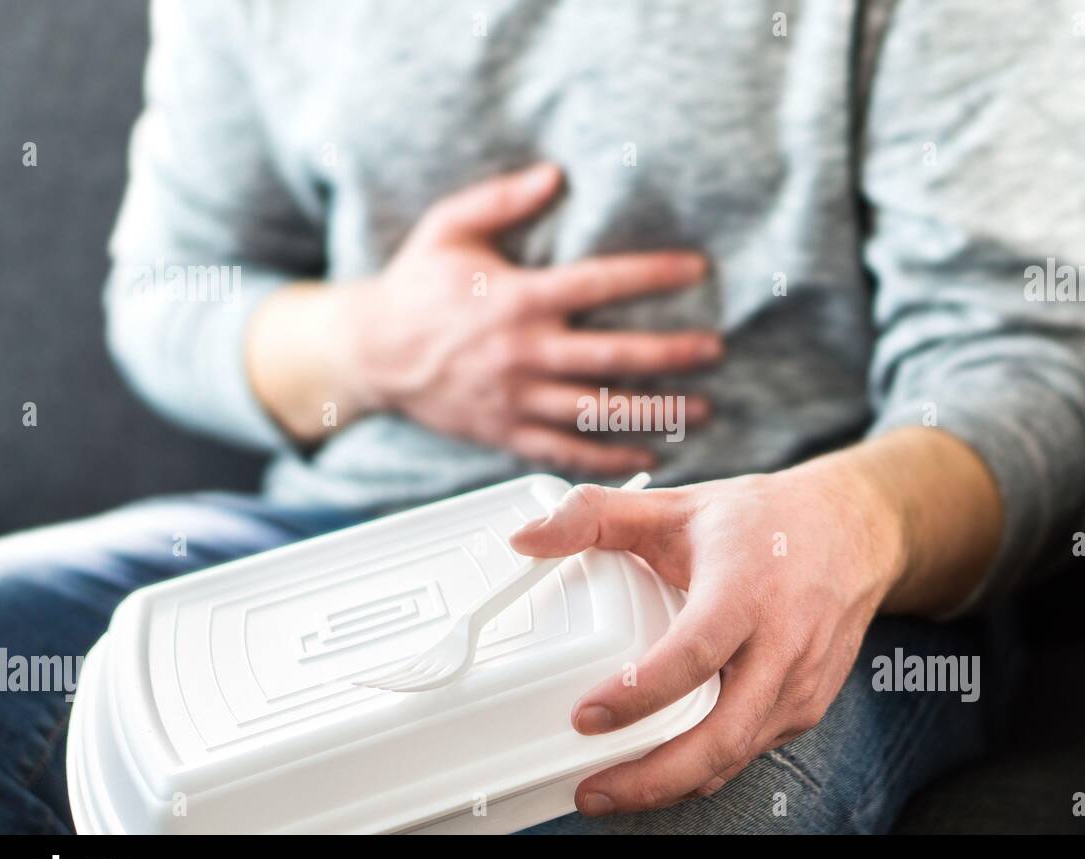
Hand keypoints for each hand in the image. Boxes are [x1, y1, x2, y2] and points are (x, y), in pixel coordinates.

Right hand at [300, 162, 717, 471]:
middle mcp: (522, 353)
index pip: (599, 284)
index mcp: (517, 299)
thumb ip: (501, 199)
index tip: (697, 270)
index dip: (653, 276)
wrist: (369, 354)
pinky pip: (567, 452)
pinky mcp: (506, 434)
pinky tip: (650, 453)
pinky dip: (610, 458)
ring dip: (656, 413)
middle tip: (715, 351)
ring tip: (703, 410)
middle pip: (612, 357)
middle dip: (672, 355)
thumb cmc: (415, 287)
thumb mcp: (449, 228)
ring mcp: (515, 399)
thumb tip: (555, 174)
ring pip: (598, 413)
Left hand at [508, 450, 909, 814]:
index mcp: (745, 589)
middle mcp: (782, 644)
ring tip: (609, 789)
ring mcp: (800, 683)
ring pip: (735, 755)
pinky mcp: (807, 707)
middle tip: (591, 790)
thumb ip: (595, 516)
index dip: (638, 693)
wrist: (855, 532)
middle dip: (654, 777)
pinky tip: (660, 769)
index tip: (585, 716)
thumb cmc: (762, 522)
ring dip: (673, 783)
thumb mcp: (677, 505)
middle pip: (722, 734)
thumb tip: (524, 539)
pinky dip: (703, 769)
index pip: (692, 654)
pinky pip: (749, 751)